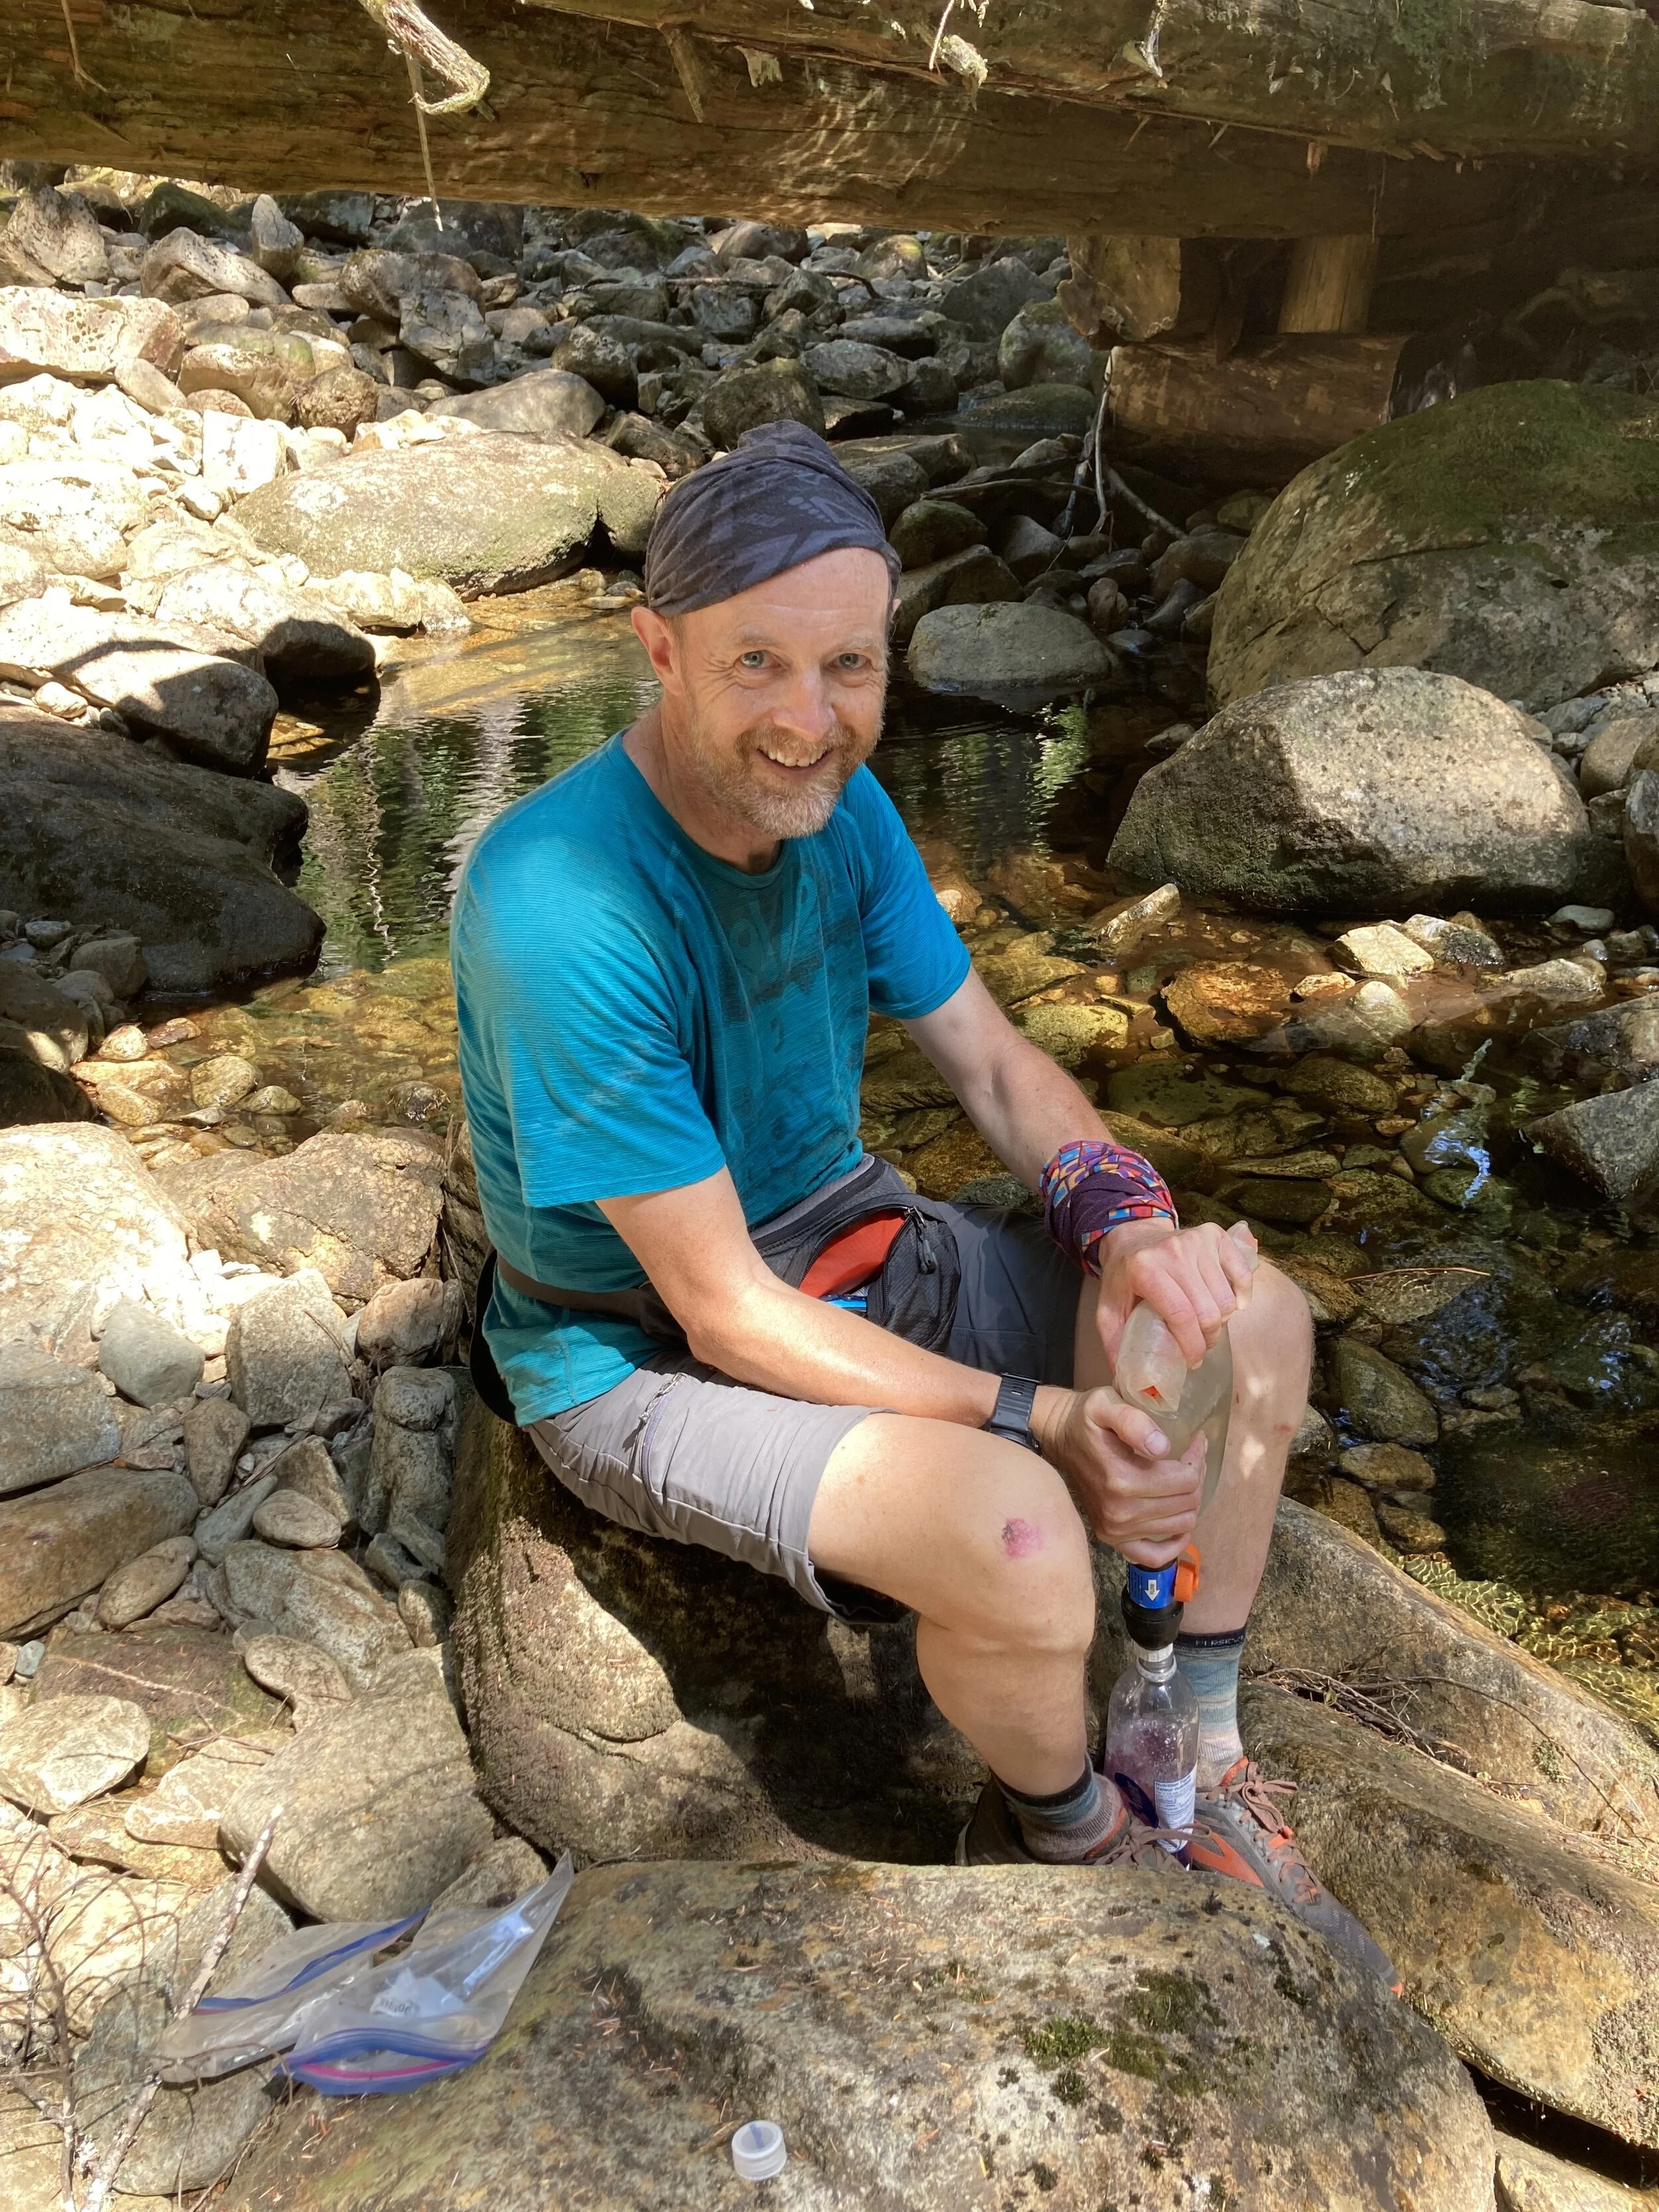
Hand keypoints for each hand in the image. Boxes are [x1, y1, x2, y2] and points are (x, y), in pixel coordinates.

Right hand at [1033, 1383, 1205, 1565]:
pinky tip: (1178, 1521)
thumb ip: (1133, 1422)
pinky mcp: (1113, 1539)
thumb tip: (1162, 1447)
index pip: (1186, 1480)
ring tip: (1181, 1478)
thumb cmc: (1086, 1419)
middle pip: (1187, 1502)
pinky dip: (1175, 1542)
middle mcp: (1120, 1512)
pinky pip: (1156, 1556)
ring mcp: (1116, 1530)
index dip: (1197, 1458)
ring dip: (1189, 1501)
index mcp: (1122, 1479)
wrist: (1060, 1438)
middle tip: (1189, 1457)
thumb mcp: (1106, 1405)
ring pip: (1181, 1524)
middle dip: (1196, 1477)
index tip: (1194, 1441)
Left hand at [1093, 1216, 1258, 1370]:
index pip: (1181, 1316)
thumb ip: (1114, 1344)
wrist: (1133, 1236)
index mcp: (1145, 1268)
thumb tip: (1128, 1383)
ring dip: (1222, 1320)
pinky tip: (1231, 1305)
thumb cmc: (1123, 1278)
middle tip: (1199, 1344)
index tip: (1192, 1361)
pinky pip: (1243, 1275)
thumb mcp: (1107, 1309)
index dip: (1192, 1345)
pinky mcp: (1216, 1235)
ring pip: (1226, 1298)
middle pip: (1208, 1311)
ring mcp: (1197, 1240)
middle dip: (1208, 1338)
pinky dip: (1242, 1295)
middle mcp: (1173, 1251)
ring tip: (1207, 1324)